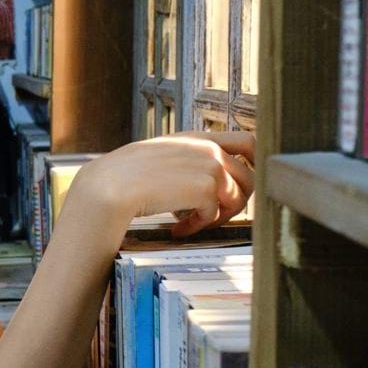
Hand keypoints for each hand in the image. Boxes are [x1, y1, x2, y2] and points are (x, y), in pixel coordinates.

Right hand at [74, 130, 254, 238]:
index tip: (247, 181)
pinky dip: (197, 227)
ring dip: (215, 217)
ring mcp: (210, 167)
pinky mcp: (207, 189)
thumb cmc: (124, 175)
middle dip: (236, 202)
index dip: (256, 163)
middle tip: (212, 215)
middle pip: (249, 178)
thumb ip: (187, 160)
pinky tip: (176, 228)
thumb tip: (207, 182)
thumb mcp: (160, 156)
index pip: (247, 141)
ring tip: (189, 224)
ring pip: (236, 200)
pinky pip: (214, 215)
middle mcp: (208, 149)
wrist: (111, 186)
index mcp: (196, 138)